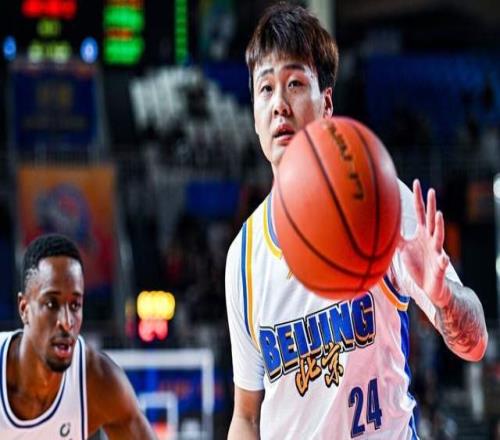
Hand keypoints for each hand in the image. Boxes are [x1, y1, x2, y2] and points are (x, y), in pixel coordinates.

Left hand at [399, 179, 450, 307]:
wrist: (430, 286)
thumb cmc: (417, 265)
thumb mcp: (403, 249)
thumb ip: (396, 237)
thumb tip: (382, 225)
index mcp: (422, 233)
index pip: (420, 211)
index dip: (418, 198)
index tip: (416, 182)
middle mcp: (431, 239)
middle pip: (430, 219)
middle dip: (431, 205)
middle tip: (431, 191)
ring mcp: (436, 251)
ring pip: (439, 236)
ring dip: (439, 225)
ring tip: (438, 214)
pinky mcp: (439, 267)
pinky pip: (442, 263)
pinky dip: (443, 261)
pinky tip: (444, 259)